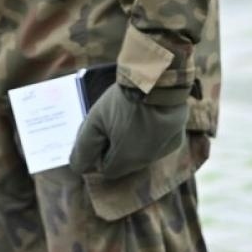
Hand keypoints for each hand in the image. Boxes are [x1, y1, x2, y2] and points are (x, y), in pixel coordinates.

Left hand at [68, 83, 187, 180]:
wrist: (159, 83)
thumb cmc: (123, 101)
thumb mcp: (95, 120)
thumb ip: (84, 146)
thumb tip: (77, 168)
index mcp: (124, 160)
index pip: (106, 168)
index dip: (101, 151)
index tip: (102, 131)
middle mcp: (144, 162)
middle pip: (124, 163)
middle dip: (116, 147)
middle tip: (115, 122)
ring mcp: (161, 153)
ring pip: (141, 155)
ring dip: (134, 142)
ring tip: (132, 116)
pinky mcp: (175, 142)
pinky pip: (158, 145)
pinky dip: (151, 136)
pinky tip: (148, 117)